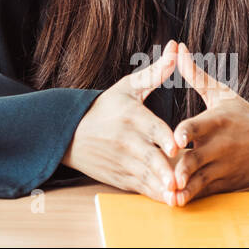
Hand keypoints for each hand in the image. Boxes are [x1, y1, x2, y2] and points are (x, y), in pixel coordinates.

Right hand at [62, 40, 182, 205]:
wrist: (70, 131)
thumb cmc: (105, 106)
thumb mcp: (128, 87)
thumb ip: (157, 72)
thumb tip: (177, 48)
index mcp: (131, 116)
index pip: (151, 127)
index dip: (164, 137)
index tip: (177, 147)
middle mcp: (127, 140)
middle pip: (149, 157)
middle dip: (163, 170)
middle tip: (178, 181)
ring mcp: (122, 161)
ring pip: (146, 176)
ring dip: (162, 187)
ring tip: (178, 197)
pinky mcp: (120, 178)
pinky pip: (140, 187)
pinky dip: (154, 194)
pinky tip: (169, 200)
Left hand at [171, 42, 248, 205]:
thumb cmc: (245, 114)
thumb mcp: (223, 94)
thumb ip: (196, 75)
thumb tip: (177, 48)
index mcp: (217, 122)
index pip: (200, 127)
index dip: (188, 132)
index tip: (177, 139)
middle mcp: (220, 146)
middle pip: (197, 158)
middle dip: (183, 168)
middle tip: (167, 176)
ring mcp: (224, 167)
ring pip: (201, 179)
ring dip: (185, 188)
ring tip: (170, 195)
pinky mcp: (226, 182)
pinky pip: (206, 191)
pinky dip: (193, 196)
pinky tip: (177, 202)